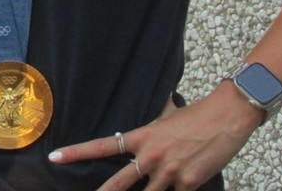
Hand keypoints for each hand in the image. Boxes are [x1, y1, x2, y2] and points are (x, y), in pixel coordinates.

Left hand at [48, 85, 260, 189]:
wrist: (226, 116)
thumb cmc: (197, 114)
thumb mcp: (169, 113)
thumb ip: (157, 118)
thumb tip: (160, 100)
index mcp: (141, 137)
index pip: (102, 146)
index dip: (77, 153)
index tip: (55, 157)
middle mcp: (150, 156)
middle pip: (119, 182)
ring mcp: (168, 172)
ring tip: (153, 187)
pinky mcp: (188, 184)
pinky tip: (183, 180)